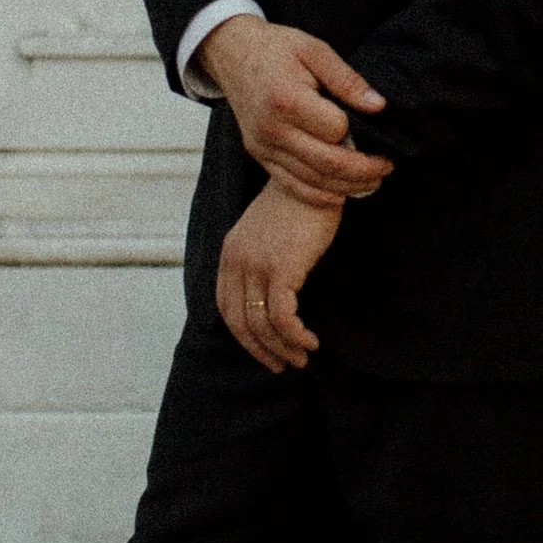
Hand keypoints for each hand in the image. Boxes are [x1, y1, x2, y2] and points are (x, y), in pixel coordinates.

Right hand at [200, 14, 391, 199]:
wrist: (232, 53)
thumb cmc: (276, 48)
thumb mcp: (315, 49)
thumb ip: (347, 80)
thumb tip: (378, 106)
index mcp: (286, 99)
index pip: (335, 129)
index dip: (358, 131)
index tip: (373, 127)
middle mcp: (271, 128)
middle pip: (326, 163)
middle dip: (364, 170)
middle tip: (387, 166)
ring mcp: (263, 146)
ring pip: (312, 180)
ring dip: (347, 187)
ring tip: (373, 182)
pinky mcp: (259, 155)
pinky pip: (292, 185)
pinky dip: (320, 194)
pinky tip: (342, 191)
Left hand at [216, 175, 341, 371]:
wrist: (317, 177)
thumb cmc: (300, 203)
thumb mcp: (266, 231)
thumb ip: (259, 258)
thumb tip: (270, 292)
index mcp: (230, 252)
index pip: (225, 307)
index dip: (243, 335)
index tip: (263, 349)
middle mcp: (236, 261)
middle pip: (239, 322)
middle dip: (260, 350)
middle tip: (282, 365)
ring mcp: (256, 266)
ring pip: (261, 325)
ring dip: (282, 348)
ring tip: (302, 358)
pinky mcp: (280, 269)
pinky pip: (282, 318)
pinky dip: (296, 336)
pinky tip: (310, 341)